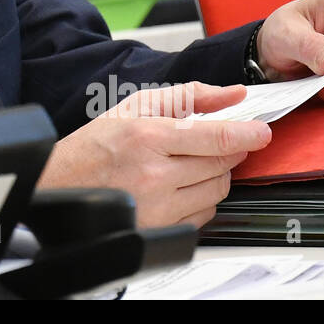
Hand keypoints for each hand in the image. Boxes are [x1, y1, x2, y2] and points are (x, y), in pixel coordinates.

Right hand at [37, 82, 270, 227]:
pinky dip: (202, 199)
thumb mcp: (136, 106)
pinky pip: (203, 216)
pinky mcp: (160, 230)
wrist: (60, 186)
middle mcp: (155, 175)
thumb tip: (234, 94)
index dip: (247, 133)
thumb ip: (190, 96)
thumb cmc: (96, 145)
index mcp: (149, 137)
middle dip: (228, 151)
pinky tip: (181, 186)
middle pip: (222, 166)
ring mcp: (158, 207)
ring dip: (216, 175)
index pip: (217, 138)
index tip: (262, 131)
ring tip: (191, 163)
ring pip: (217, 192)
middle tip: (216, 142)